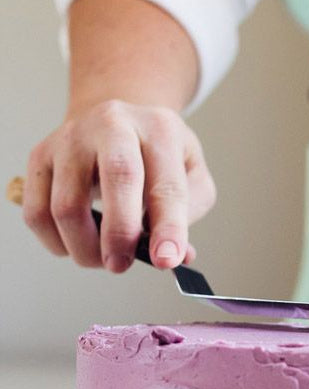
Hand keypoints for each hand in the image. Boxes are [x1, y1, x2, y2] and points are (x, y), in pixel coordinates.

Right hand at [23, 100, 215, 272]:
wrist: (116, 123)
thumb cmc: (155, 154)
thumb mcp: (190, 172)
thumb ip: (189, 212)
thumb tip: (177, 255)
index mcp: (161, 129)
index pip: (167, 184)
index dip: (168, 227)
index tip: (166, 260)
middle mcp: (114, 125)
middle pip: (117, 178)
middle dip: (120, 233)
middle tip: (122, 264)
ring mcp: (72, 138)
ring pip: (67, 206)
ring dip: (86, 247)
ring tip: (105, 258)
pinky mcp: (40, 156)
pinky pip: (38, 213)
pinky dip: (57, 242)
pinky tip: (79, 243)